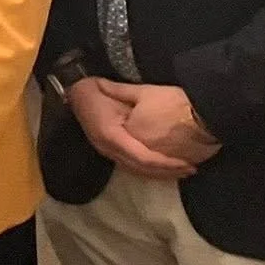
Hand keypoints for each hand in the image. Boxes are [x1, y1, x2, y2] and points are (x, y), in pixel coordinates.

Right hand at [66, 77, 202, 178]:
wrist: (73, 95)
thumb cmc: (93, 92)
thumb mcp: (114, 91)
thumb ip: (130, 99)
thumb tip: (158, 107)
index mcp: (111, 135)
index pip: (143, 157)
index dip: (165, 163)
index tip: (187, 163)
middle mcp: (108, 148)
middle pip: (142, 168)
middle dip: (167, 171)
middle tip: (191, 169)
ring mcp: (107, 152)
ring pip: (137, 171)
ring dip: (160, 173)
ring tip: (182, 171)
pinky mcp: (109, 152)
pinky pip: (132, 167)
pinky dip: (150, 170)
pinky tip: (164, 168)